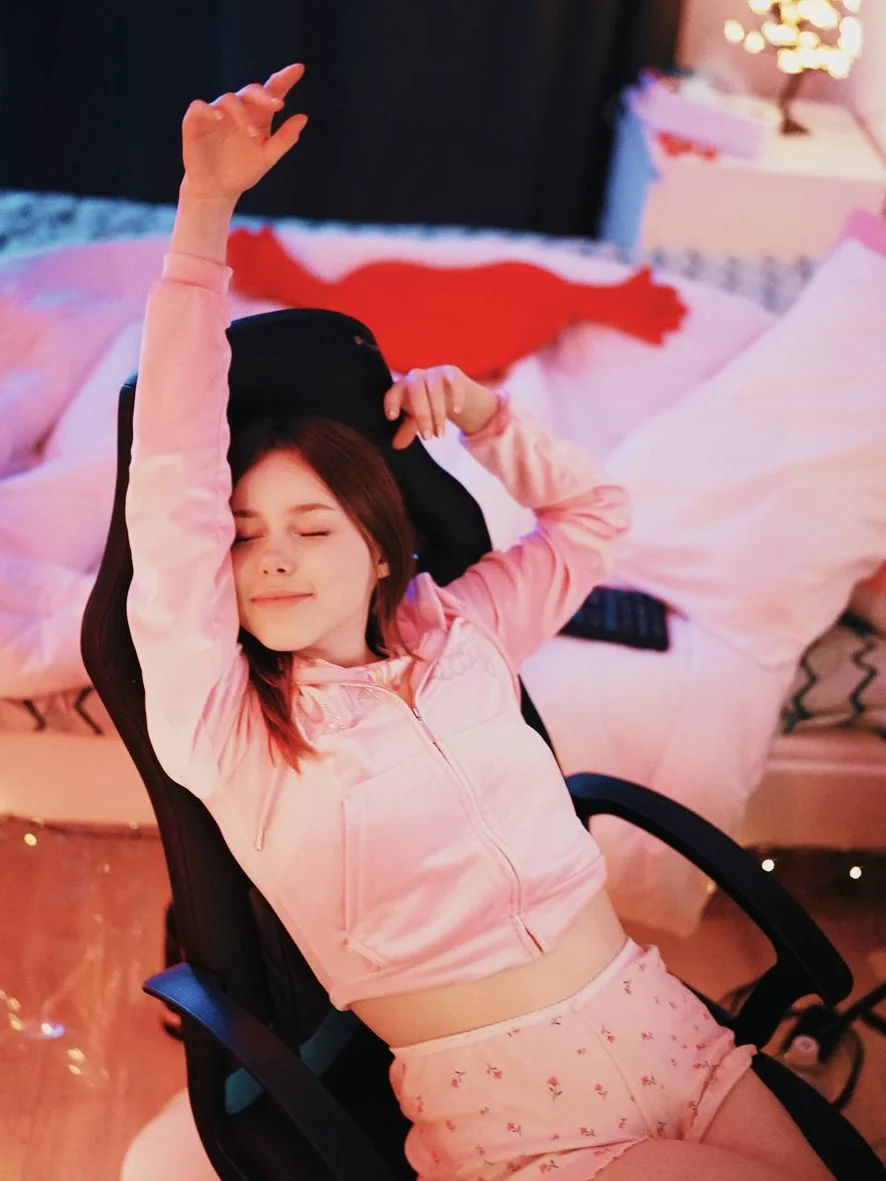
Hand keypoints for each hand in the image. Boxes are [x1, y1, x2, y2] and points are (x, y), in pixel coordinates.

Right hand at [181, 62, 307, 201]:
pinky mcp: (196, 121)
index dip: (284, 79)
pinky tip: (219, 117)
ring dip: (242, 114)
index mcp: (258, 116)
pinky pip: (199, 107)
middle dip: (264, 95)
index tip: (299, 69)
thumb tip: (303, 118)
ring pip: (229, 100)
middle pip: (251, 91)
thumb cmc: (243, 171)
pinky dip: (208, 109)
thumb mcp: (268, 158)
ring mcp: (217, 113)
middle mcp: (238, 110)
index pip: (271, 91)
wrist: (217, 190)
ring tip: (253, 133)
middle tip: (278, 104)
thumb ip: (285, 139)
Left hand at [384, 366, 498, 448]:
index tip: (392, 417)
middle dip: (422, 416)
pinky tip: (457, 411)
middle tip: (427, 438)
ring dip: (438, 413)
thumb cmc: (424, 404)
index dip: (392, 403)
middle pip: (416, 392)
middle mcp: (415, 377)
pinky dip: (456, 397)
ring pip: (435, 389)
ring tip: (440, 434)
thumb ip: (406, 430)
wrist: (447, 389)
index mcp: (402, 388)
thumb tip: (397, 445)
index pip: (393, 393)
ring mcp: (433, 373)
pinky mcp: (451, 372)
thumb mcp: (414, 418)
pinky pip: (453, 382)